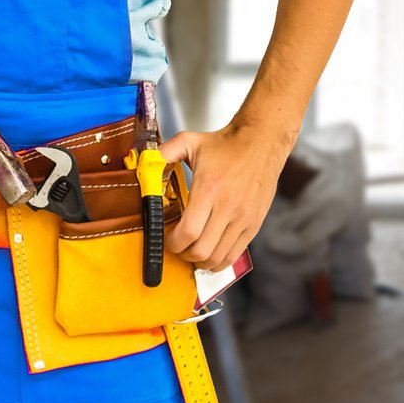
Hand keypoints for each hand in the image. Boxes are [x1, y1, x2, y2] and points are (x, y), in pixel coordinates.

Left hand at [160, 125, 293, 270]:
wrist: (261, 142)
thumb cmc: (225, 144)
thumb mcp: (189, 141)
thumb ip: (162, 154)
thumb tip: (142, 164)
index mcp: (209, 189)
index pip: (188, 232)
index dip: (172, 243)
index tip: (167, 239)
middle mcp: (228, 207)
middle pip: (201, 251)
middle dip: (184, 254)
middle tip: (178, 246)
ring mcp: (243, 218)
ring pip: (218, 258)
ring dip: (201, 260)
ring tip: (193, 251)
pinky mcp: (254, 224)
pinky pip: (234, 254)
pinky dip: (219, 261)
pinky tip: (211, 253)